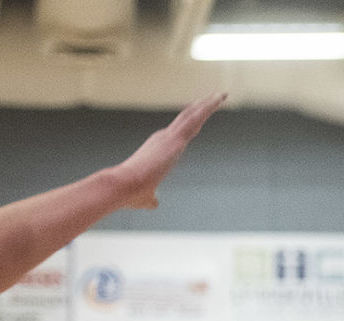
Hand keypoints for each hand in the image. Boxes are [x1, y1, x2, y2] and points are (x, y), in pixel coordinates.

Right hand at [112, 93, 225, 209]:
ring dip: (208, 104)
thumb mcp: (146, 197)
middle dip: (200, 108)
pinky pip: (195, 118)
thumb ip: (152, 198)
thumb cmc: (131, 193)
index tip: (197, 114)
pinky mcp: (175, 138)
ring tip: (221, 94)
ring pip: (192, 115)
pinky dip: (207, 108)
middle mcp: (163, 138)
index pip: (178, 132)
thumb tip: (153, 203)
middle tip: (214, 98)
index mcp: (159, 148)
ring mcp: (169, 136)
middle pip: (186, 119)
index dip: (188, 123)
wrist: (122, 185)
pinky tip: (218, 99)